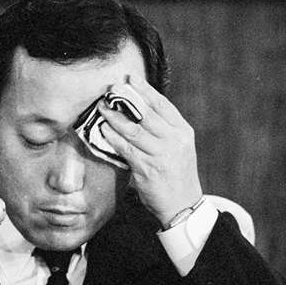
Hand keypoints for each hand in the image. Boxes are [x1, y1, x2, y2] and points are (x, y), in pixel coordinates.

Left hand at [98, 75, 202, 226]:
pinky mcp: (147, 169)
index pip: (163, 105)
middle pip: (147, 114)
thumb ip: (164, 130)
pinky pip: (126, 149)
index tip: (130, 78)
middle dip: (127, 99)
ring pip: (134, 130)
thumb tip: (139, 111)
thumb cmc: (177, 174)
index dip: (145, 90)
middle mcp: (174, 141)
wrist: (183, 205)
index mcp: (183, 132)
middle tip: (111, 89)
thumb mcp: (179, 147)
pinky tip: (104, 130)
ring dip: (115, 118)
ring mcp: (161, 155)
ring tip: (102, 108)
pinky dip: (114, 138)